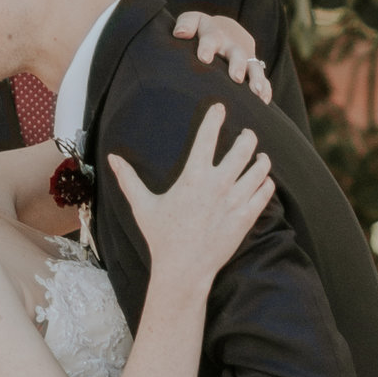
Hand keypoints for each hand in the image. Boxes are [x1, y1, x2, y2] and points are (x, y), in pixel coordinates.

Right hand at [107, 104, 275, 296]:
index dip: (215, 117)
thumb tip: (111, 158)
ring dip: (262, 159)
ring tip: (260, 158)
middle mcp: (217, 185)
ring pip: (260, 169)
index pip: (207, 136)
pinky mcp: (246, 218)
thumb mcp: (143, 206)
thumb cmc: (161, 237)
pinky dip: (266, 183)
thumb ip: (129, 179)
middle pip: (243, 147)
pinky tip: (262, 181)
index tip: (220, 106)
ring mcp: (234, 201)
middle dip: (248, 137)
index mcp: (193, 177)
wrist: (183, 270)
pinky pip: (265, 191)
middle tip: (247, 135)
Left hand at [172, 9, 272, 103]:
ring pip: (253, 67)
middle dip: (237, 65)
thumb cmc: (203, 30)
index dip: (207, 48)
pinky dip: (265, 88)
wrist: (226, 29)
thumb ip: (186, 24)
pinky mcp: (253, 67)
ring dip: (255, 79)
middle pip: (237, 54)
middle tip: (236, 77)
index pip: (211, 38)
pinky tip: (264, 101)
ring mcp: (245, 57)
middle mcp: (233, 46)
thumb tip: (180, 33)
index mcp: (215, 35)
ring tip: (256, 92)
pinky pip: (262, 78)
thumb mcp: (194, 21)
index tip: (204, 58)